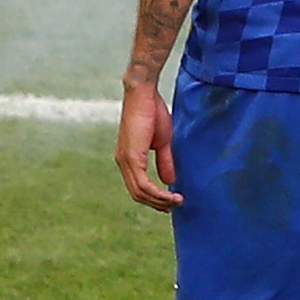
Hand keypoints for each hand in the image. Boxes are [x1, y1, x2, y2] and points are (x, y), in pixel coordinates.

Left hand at [117, 70, 182, 211]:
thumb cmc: (152, 111)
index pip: (138, 186)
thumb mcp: (162, 142)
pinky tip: (170, 195)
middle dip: (157, 203)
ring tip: (177, 202)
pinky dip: (158, 193)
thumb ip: (164, 162)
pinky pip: (144, 184)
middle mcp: (122, 162)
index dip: (153, 198)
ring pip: (140, 192)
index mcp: (128, 158)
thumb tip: (169, 182)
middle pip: (137, 194)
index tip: (170, 202)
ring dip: (160, 201)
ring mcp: (125, 160)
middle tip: (175, 206)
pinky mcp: (131, 157)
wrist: (144, 93)